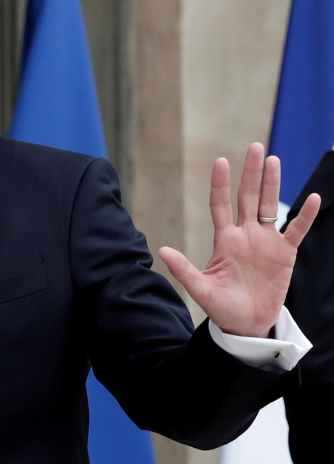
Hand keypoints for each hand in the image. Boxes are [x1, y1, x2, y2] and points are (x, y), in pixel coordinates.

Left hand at [158, 143, 320, 337]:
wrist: (246, 324)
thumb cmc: (221, 306)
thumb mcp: (200, 288)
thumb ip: (183, 269)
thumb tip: (161, 250)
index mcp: (224, 240)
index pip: (220, 204)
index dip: (220, 184)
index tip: (220, 162)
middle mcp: (245, 235)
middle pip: (248, 197)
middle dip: (251, 173)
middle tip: (255, 147)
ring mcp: (266, 242)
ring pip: (270, 206)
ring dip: (272, 184)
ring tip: (274, 160)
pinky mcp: (285, 254)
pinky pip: (296, 230)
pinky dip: (304, 215)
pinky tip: (312, 198)